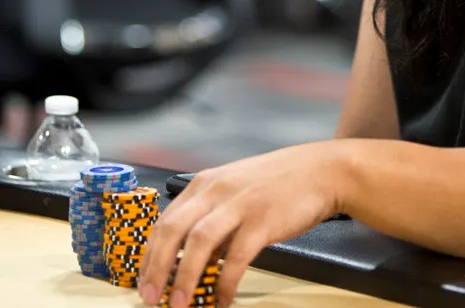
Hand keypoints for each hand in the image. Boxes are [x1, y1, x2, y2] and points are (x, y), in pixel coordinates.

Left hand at [138, 141, 349, 307]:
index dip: (149, 254)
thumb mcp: (235, 190)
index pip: (165, 221)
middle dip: (156, 267)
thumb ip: (211, 217)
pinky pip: (236, 257)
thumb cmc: (278, 183)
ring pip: (198, 243)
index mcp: (204, 184)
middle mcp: (216, 191)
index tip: (143, 279)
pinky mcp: (263, 221)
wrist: (321, 170)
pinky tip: (222, 299)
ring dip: (184, 277)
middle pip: (173, 230)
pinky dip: (225, 282)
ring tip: (179, 304)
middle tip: (150, 296)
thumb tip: (190, 258)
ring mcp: (240, 205)